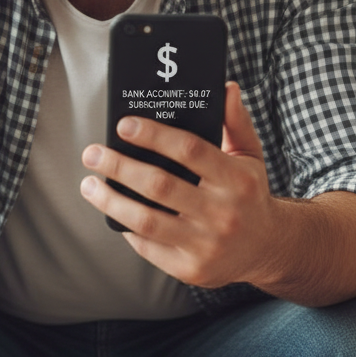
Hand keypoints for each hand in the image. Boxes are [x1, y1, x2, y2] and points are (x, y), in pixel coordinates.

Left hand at [80, 82, 280, 288]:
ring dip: (111, 201)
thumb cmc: (249, 195)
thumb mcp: (250, 156)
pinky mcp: (191, 268)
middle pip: (159, 186)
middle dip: (119, 167)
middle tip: (93, 153)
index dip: (153, 135)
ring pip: (147, 221)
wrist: (267, 249)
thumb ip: (235, 122)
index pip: (189, 150)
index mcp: (236, 179)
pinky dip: (126, 228)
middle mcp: (222, 213)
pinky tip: (113, 211)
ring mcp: (206, 244)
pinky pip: (149, 247)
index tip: (124, 125)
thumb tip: (226, 88)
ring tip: (89, 185)